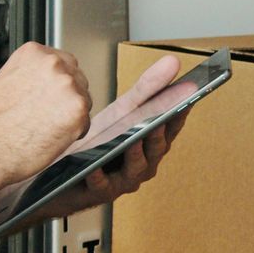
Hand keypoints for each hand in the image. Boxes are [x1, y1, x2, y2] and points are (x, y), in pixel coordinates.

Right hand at [0, 42, 91, 187]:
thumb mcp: (3, 82)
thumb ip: (29, 75)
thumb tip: (41, 81)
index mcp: (33, 54)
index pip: (63, 61)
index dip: (57, 82)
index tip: (52, 92)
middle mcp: (53, 64)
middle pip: (76, 78)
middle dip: (66, 97)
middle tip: (48, 114)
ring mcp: (68, 86)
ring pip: (82, 100)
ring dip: (70, 114)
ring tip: (45, 127)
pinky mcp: (78, 111)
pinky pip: (85, 122)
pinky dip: (74, 132)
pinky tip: (52, 137)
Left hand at [61, 54, 195, 209]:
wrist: (64, 169)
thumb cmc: (101, 140)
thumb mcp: (125, 109)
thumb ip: (149, 87)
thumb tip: (173, 61)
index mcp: (153, 143)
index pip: (173, 126)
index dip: (180, 112)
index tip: (189, 98)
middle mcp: (145, 162)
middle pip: (157, 148)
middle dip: (159, 134)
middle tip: (160, 120)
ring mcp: (125, 179)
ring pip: (136, 167)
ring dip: (136, 155)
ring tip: (132, 141)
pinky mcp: (101, 191)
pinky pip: (102, 184)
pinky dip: (99, 175)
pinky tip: (94, 166)